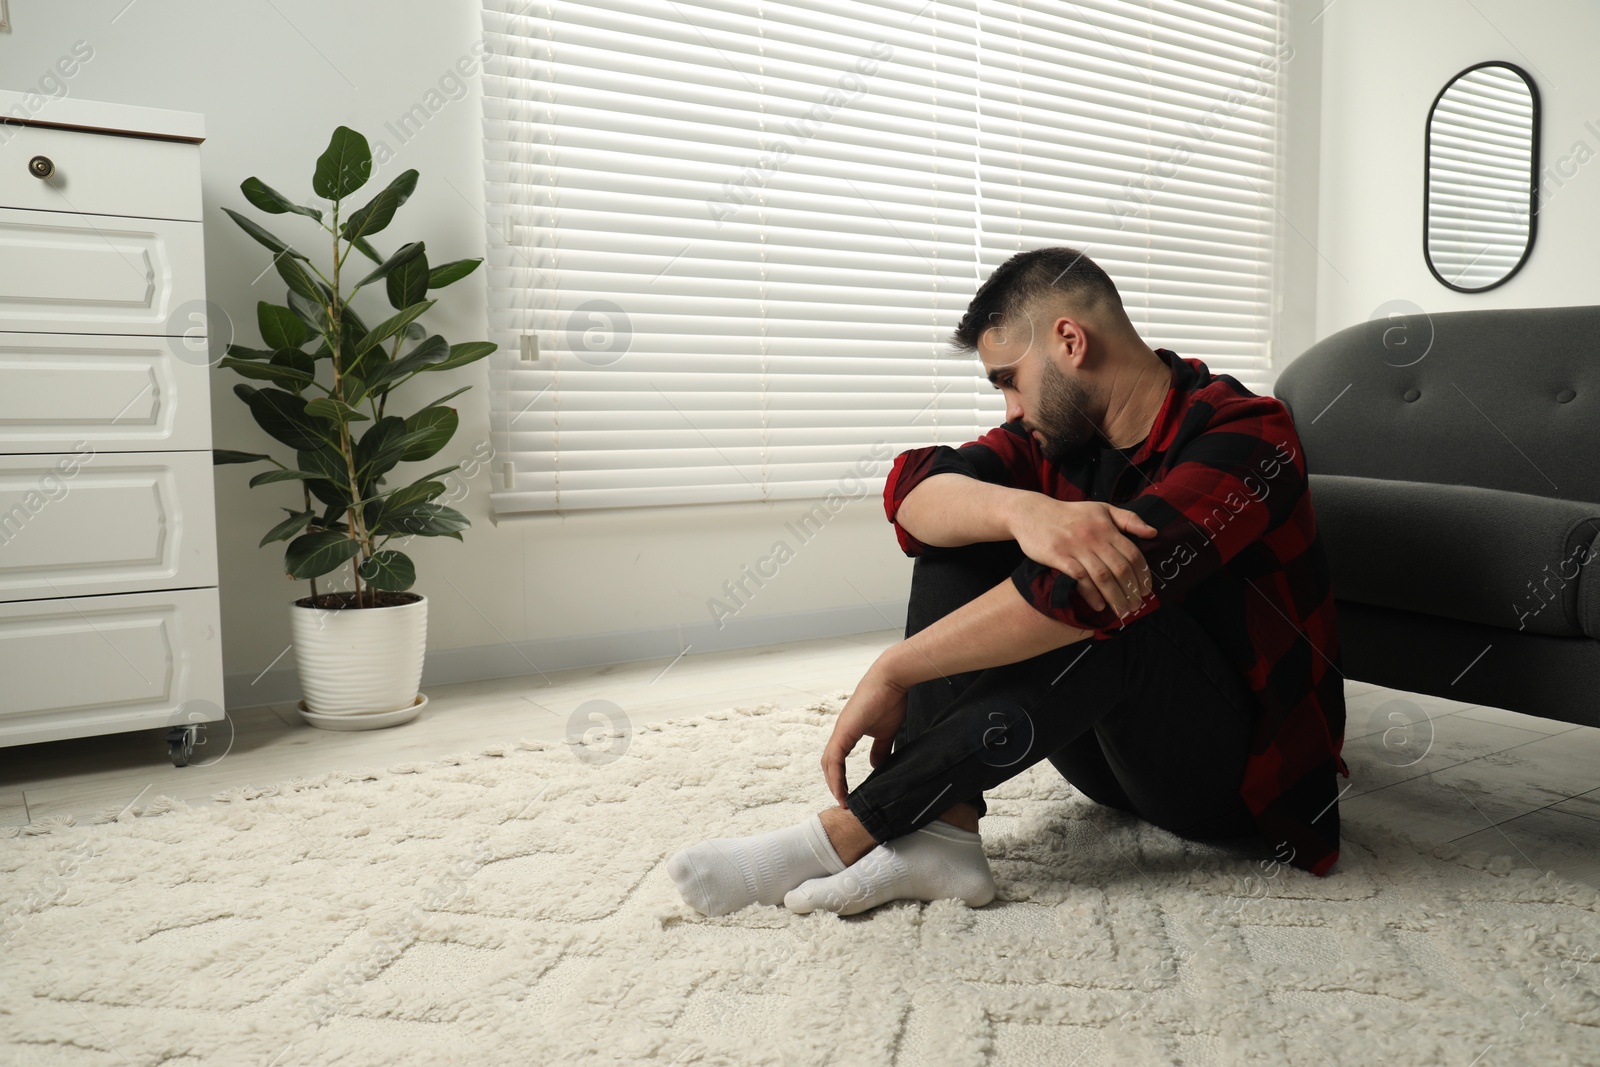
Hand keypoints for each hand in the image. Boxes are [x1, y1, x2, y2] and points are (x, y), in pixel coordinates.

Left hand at [820, 661, 909, 807]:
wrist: (892, 680)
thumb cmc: (890, 700)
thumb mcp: (885, 732)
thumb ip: (880, 749)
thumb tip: (876, 765)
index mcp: (848, 733)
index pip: (837, 760)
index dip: (839, 778)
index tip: (847, 796)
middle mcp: (840, 732)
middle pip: (829, 764)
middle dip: (834, 784)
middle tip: (843, 802)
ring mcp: (841, 730)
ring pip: (828, 763)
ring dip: (833, 783)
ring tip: (842, 800)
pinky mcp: (845, 729)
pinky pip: (835, 757)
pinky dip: (836, 775)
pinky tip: (842, 788)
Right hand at [1007, 496, 1156, 617]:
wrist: (1033, 513)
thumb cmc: (1070, 513)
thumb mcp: (1102, 508)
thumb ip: (1128, 519)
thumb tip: (1153, 533)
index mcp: (1107, 527)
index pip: (1132, 554)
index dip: (1142, 575)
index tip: (1146, 591)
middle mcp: (1094, 537)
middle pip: (1120, 569)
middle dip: (1131, 591)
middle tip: (1136, 606)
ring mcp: (1076, 547)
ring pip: (1103, 577)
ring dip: (1115, 597)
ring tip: (1122, 611)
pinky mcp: (1059, 556)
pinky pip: (1080, 579)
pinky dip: (1091, 594)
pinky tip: (1099, 605)